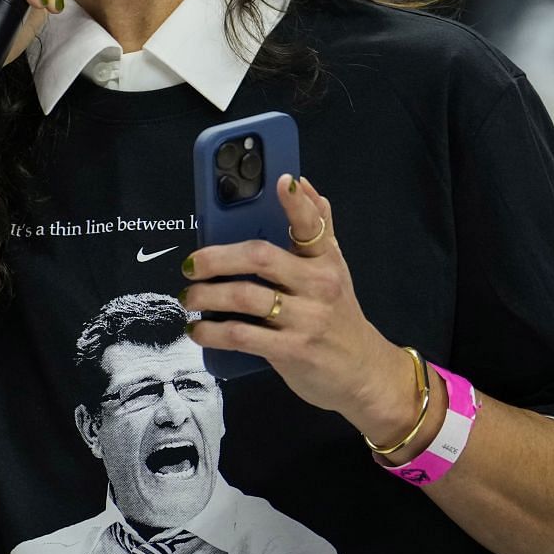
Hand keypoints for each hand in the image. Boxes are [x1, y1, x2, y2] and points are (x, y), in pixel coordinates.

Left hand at [183, 176, 411, 434]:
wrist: (364, 372)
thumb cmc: (339, 316)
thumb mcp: (335, 270)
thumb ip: (318, 228)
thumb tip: (303, 184)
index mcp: (326, 261)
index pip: (312, 226)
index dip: (296, 203)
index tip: (280, 181)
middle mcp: (318, 285)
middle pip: (260, 258)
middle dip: (217, 258)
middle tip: (191, 265)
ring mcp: (305, 319)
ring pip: (244, 297)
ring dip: (206, 296)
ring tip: (189, 298)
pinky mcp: (291, 350)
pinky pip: (242, 336)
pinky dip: (213, 333)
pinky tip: (198, 331)